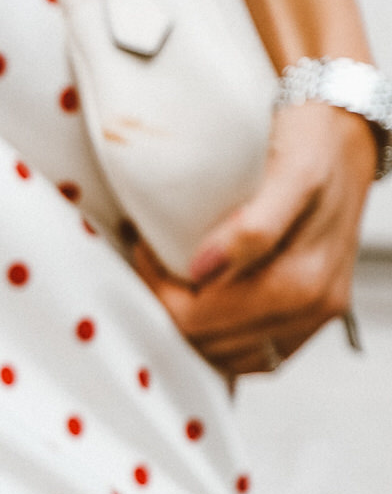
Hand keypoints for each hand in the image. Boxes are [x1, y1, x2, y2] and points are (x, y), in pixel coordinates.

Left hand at [129, 99, 375, 376]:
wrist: (347, 137)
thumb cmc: (313, 144)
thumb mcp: (289, 173)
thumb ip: (253, 226)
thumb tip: (202, 270)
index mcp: (302, 281)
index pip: (200, 318)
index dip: (159, 287)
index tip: (145, 247)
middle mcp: (312, 308)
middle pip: (209, 341)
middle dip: (171, 305)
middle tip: (152, 261)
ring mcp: (315, 317)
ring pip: (229, 356)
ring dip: (193, 326)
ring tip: (174, 281)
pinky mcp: (312, 319)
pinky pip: (258, 356)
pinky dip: (223, 341)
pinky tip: (206, 307)